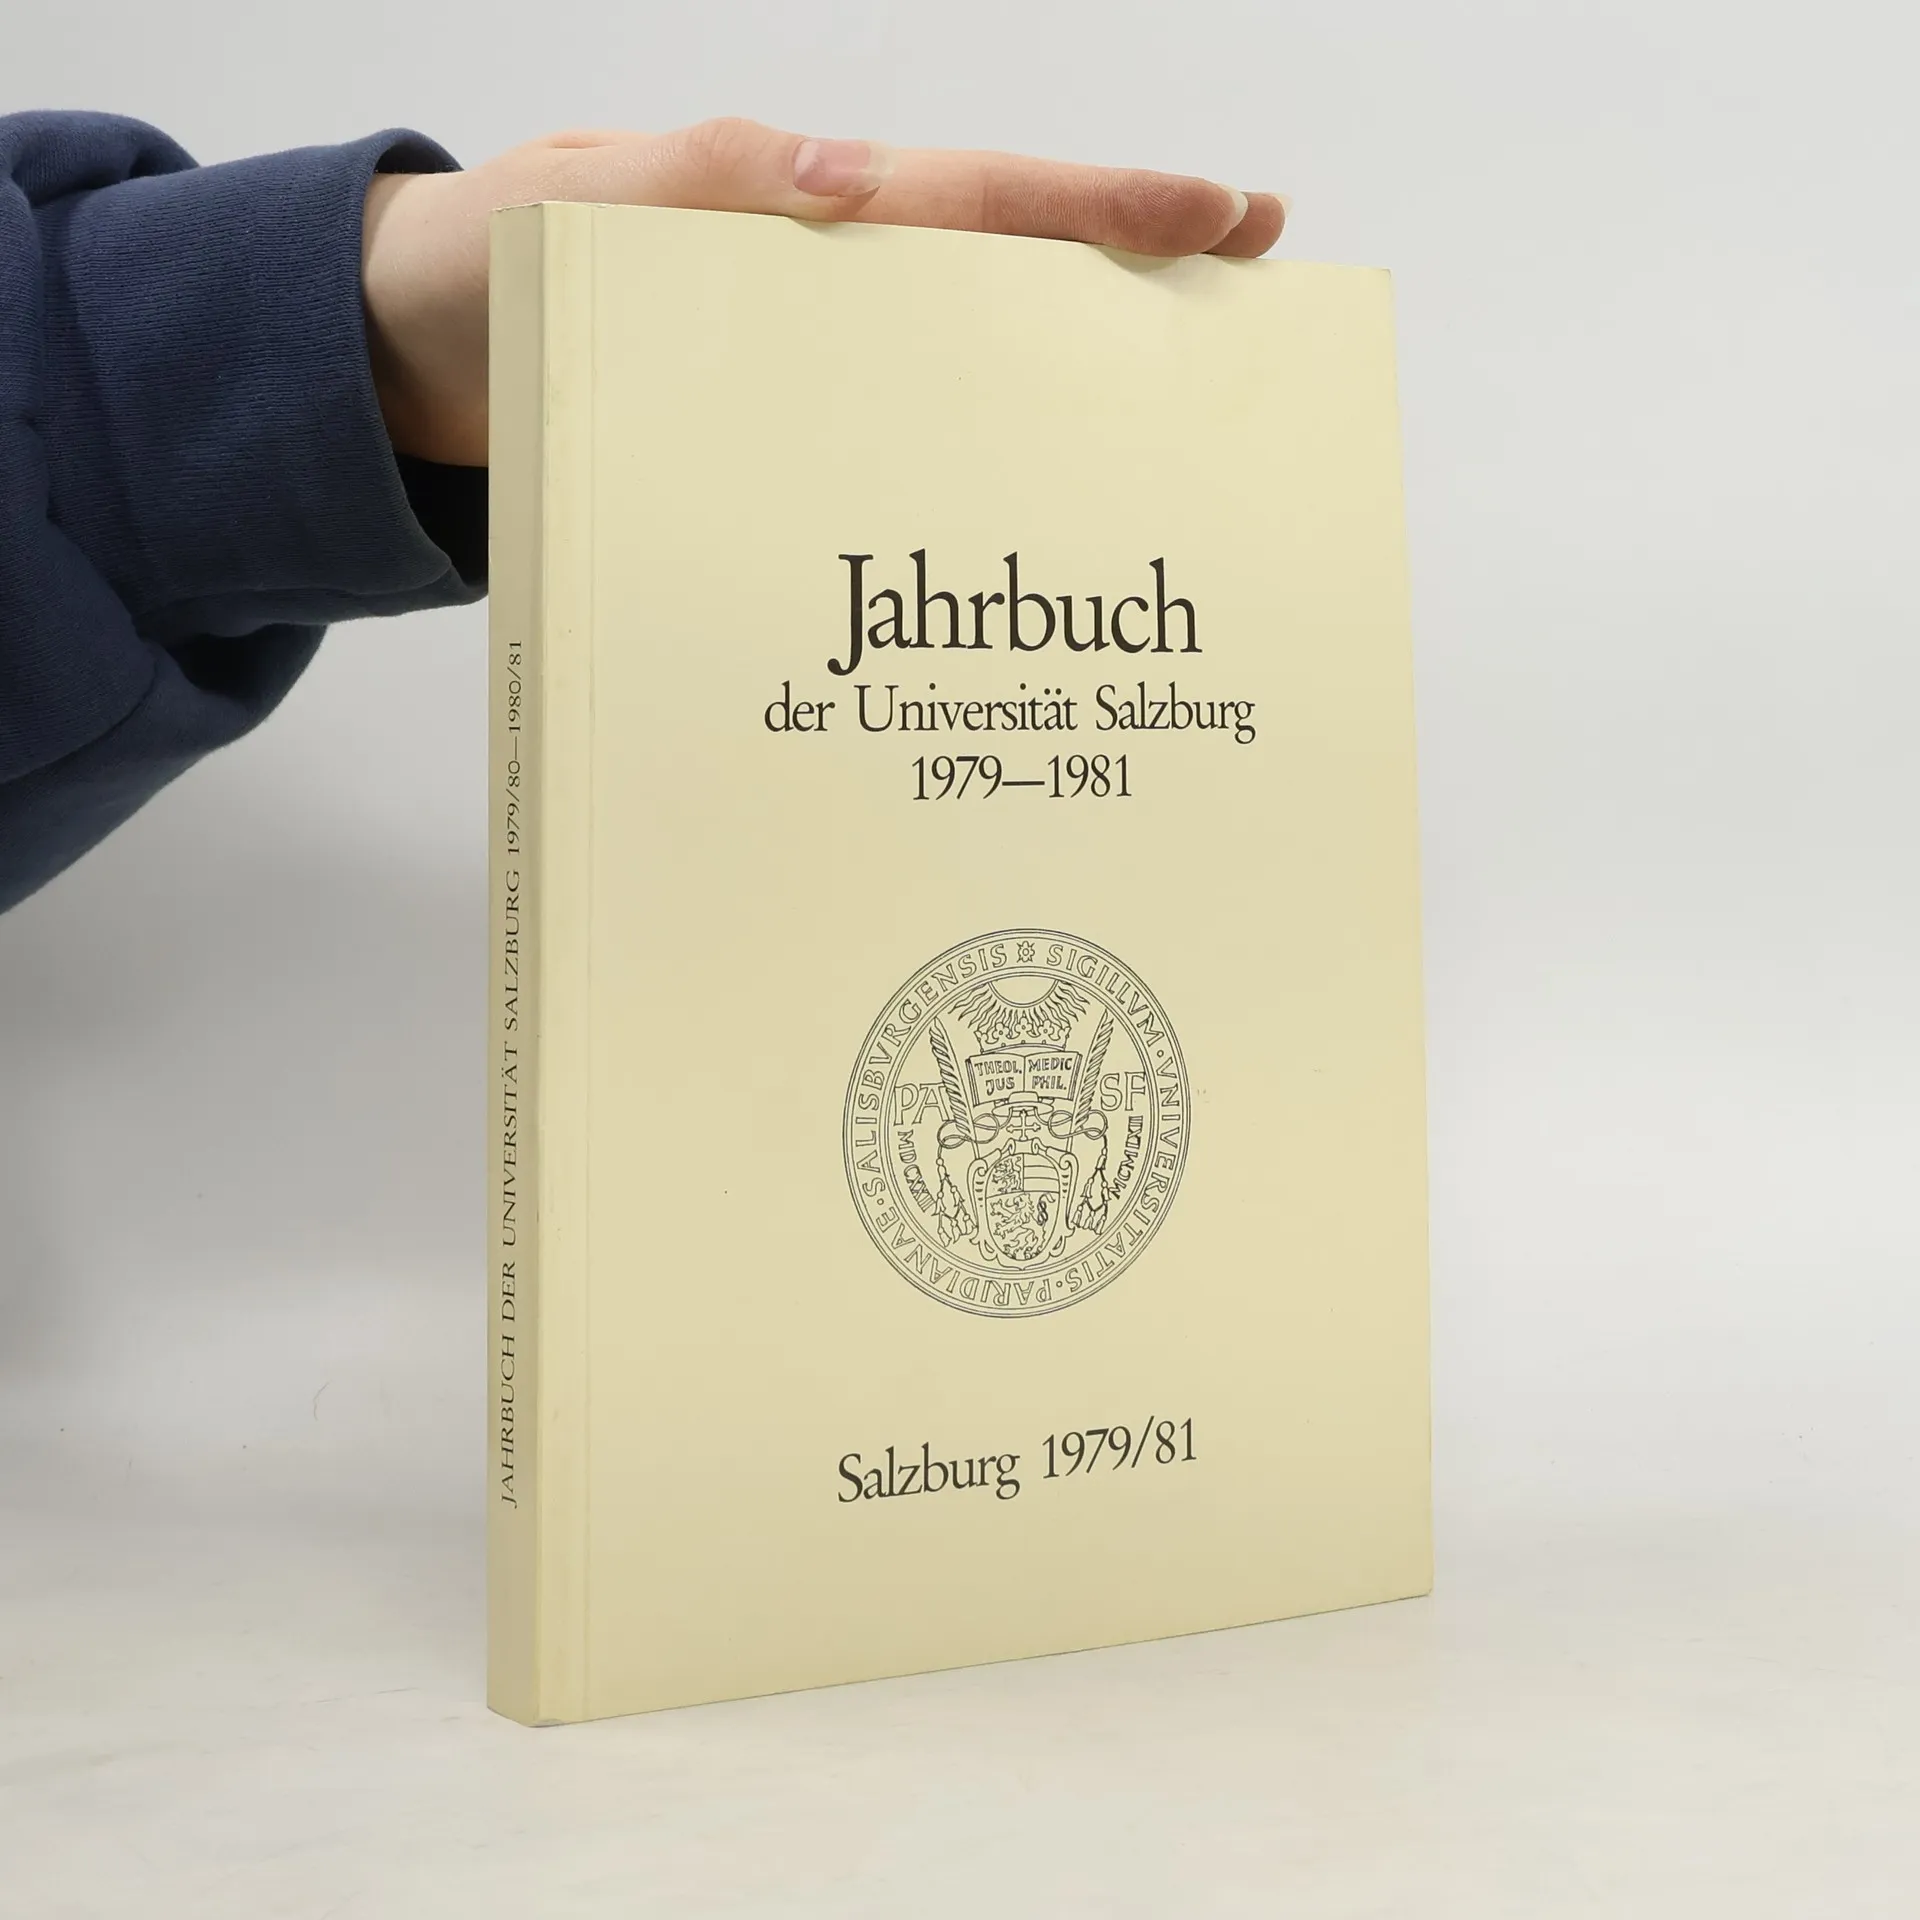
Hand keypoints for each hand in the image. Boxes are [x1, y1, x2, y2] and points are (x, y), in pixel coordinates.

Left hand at [361, 119, 1286, 466]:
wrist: (410, 373)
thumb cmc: (487, 270)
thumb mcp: (577, 202)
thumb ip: (697, 179)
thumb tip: (843, 178)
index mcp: (800, 212)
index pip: (979, 203)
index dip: (1102, 214)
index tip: (1221, 219)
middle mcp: (824, 293)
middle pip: (1005, 287)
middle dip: (1127, 294)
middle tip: (1246, 312)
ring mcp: (804, 378)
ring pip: (960, 379)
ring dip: (1061, 402)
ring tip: (1162, 444)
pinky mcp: (771, 453)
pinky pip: (879, 463)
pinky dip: (950, 489)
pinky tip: (998, 539)